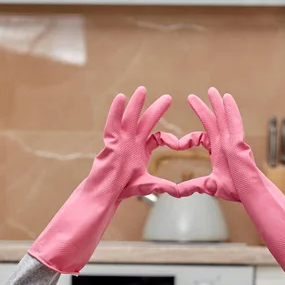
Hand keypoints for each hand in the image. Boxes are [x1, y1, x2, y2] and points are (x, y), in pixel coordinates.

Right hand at [85, 86, 206, 199]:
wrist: (105, 194)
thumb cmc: (122, 189)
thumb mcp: (147, 184)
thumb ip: (162, 185)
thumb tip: (178, 191)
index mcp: (141, 150)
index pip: (157, 137)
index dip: (169, 139)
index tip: (179, 145)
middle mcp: (131, 142)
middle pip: (145, 121)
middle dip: (156, 109)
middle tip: (168, 98)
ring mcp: (121, 141)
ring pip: (130, 119)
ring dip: (136, 104)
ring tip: (143, 90)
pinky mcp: (111, 143)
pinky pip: (113, 124)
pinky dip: (116, 111)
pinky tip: (121, 97)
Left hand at [177, 87, 257, 201]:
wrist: (250, 194)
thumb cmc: (236, 190)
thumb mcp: (208, 186)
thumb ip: (192, 186)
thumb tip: (175, 192)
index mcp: (218, 151)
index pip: (201, 137)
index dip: (188, 139)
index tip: (176, 145)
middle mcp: (225, 143)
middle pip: (212, 121)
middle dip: (203, 108)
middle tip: (191, 97)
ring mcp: (233, 142)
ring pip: (224, 118)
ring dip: (217, 103)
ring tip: (211, 90)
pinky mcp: (239, 143)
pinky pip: (235, 123)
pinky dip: (231, 109)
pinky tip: (227, 98)